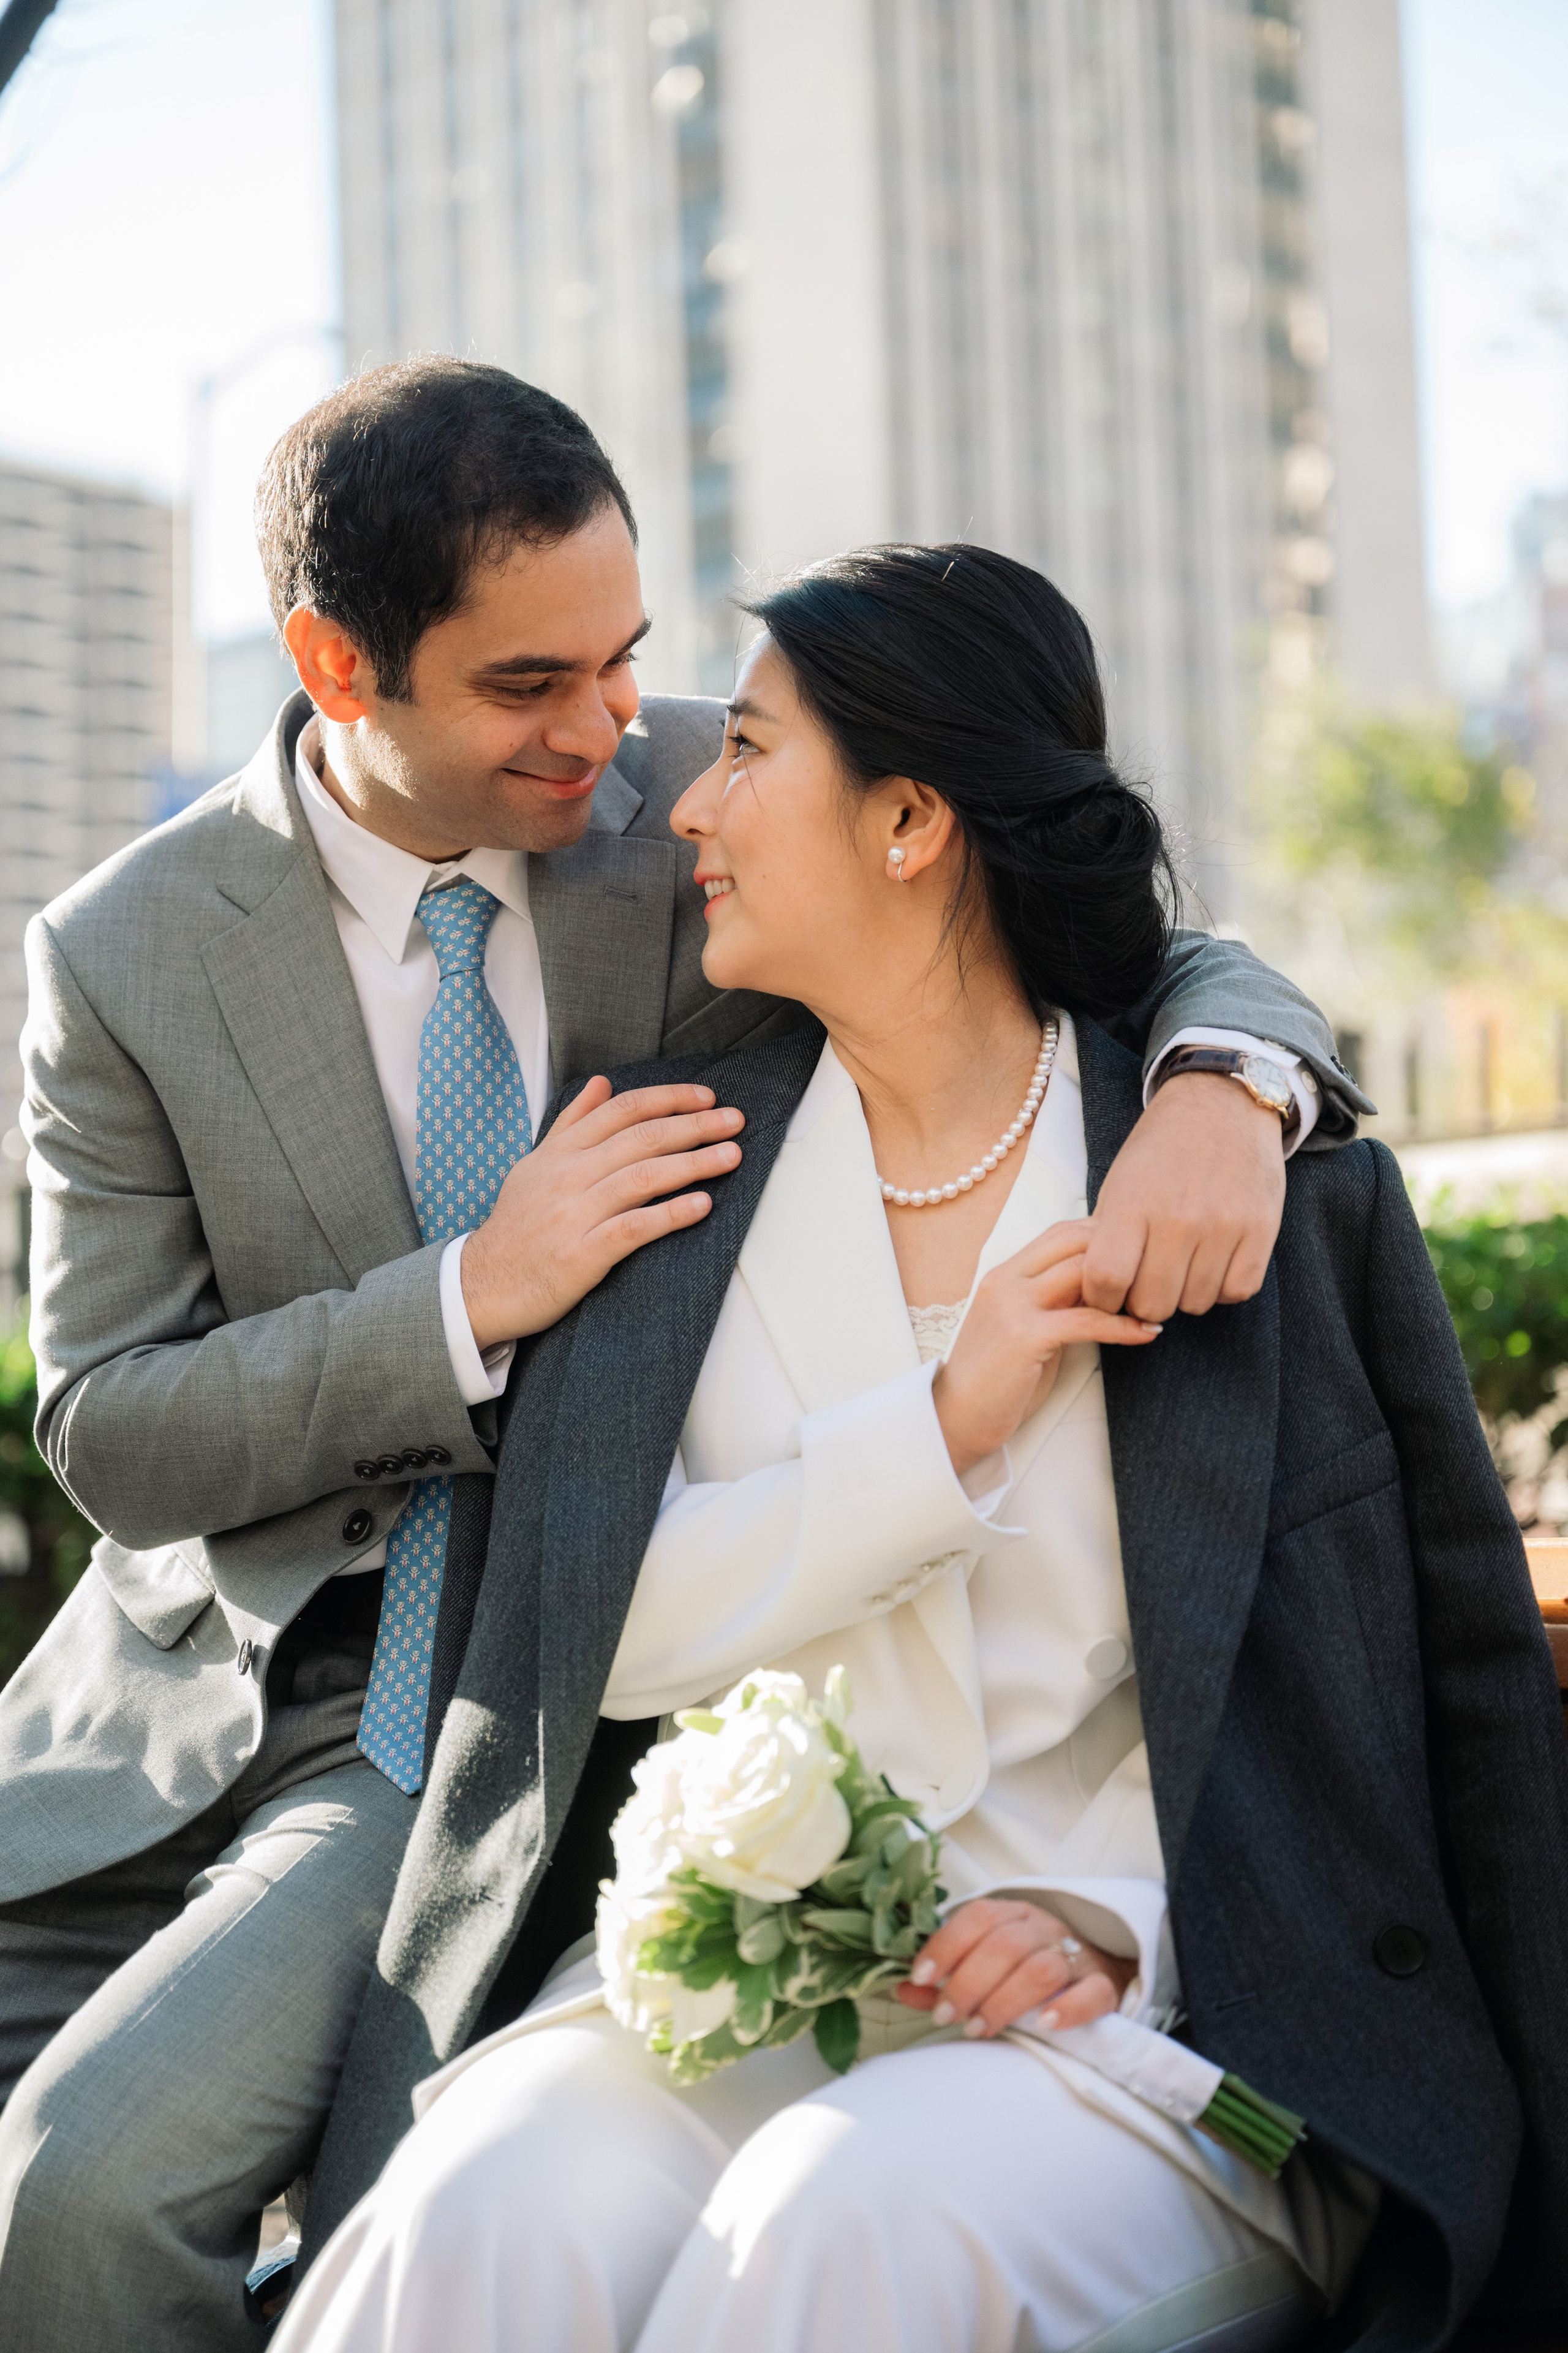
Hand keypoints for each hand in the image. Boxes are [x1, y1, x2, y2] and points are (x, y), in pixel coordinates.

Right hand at [461, 1078, 744, 1345]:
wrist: (480, 1285)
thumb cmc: (517, 1226)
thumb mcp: (535, 1165)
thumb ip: (572, 1124)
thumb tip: (603, 1083)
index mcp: (560, 1152)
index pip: (622, 1111)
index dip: (668, 1099)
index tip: (707, 1098)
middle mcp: (567, 1176)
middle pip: (641, 1138)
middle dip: (694, 1126)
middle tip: (735, 1121)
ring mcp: (573, 1215)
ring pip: (642, 1178)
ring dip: (693, 1164)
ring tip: (731, 1156)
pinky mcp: (581, 1256)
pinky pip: (632, 1228)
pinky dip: (669, 1215)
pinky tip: (701, 1205)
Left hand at [896, 1897, 1133, 2037]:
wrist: (1096, 1975)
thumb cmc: (1028, 1971)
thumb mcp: (986, 1968)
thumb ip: (944, 1981)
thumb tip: (900, 1989)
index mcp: (1014, 1914)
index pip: (978, 1916)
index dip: (947, 1944)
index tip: (921, 1977)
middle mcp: (1045, 1927)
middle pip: (1006, 1944)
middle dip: (969, 1981)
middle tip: (947, 2016)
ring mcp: (1077, 1955)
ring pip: (1043, 1967)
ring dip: (1005, 2000)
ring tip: (979, 2028)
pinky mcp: (1104, 1985)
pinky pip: (1093, 1992)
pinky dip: (1069, 2008)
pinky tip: (1046, 2025)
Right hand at [932, 1220, 1160, 1474]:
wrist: (955, 1421)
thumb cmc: (997, 1382)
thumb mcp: (1028, 1330)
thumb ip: (1057, 1304)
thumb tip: (1106, 1291)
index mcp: (1004, 1274)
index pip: (1060, 1232)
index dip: (1104, 1235)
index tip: (1142, 1252)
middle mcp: (1005, 1280)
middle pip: (1074, 1239)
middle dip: (1123, 1247)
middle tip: (1161, 1267)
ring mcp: (1012, 1305)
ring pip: (1083, 1271)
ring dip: (1130, 1281)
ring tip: (1161, 1297)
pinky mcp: (1024, 1337)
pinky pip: (1087, 1320)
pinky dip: (1124, 1324)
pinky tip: (1148, 1331)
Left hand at [1081, 1072, 1285, 1322]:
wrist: (1221, 1104)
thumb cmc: (1162, 1146)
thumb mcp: (1119, 1181)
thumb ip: (1106, 1235)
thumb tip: (1095, 1290)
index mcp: (1133, 1203)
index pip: (1107, 1280)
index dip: (1101, 1298)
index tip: (1107, 1293)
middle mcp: (1179, 1218)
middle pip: (1152, 1304)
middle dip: (1143, 1301)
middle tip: (1147, 1281)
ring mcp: (1223, 1225)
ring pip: (1195, 1304)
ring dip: (1184, 1294)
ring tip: (1182, 1265)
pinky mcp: (1261, 1229)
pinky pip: (1237, 1291)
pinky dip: (1222, 1287)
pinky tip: (1213, 1263)